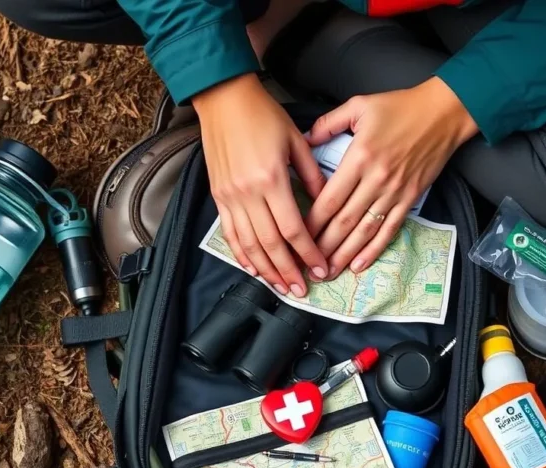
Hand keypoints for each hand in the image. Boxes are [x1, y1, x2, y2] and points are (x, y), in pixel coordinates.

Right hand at [193, 73, 328, 296]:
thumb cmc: (263, 115)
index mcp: (271, 179)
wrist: (224, 99)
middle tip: (303, 290)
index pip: (293, 228)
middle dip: (289, 271)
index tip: (321, 268)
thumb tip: (326, 203)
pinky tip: (253, 268)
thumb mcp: (296, 140)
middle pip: (270, 244)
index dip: (308, 253)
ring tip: (281, 287)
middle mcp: (248, 192)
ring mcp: (230, 196)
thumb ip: (312, 175)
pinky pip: (230, 233)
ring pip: (249, 244)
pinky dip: (241, 254)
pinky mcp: (218, 195)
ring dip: (266, 270)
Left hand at [306, 77, 477, 276]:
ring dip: (344, 254)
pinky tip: (360, 264)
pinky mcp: (410, 198)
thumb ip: (328, 124)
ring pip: (364, 231)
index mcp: (359, 157)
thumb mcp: (358, 106)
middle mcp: (376, 179)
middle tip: (307, 264)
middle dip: (323, 247)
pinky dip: (374, 249)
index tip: (296, 237)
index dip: (311, 222)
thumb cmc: (400, 107)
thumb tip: (304, 140)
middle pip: (344, 222)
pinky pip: (390, 229)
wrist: (443, 112)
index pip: (329, 199)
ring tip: (328, 272)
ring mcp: (394, 192)